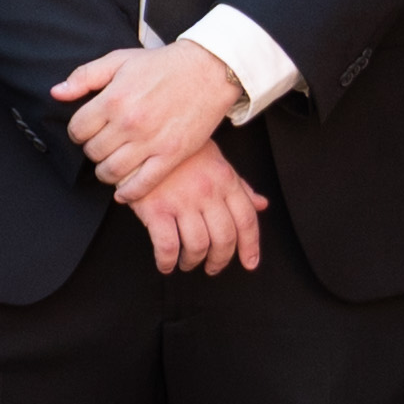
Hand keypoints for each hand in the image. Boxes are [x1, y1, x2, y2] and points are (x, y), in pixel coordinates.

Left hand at [53, 42, 245, 202]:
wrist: (208, 70)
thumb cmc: (163, 65)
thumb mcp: (119, 60)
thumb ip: (85, 76)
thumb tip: (57, 92)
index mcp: (113, 99)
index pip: (77, 130)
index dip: (78, 132)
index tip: (86, 131)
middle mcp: (129, 123)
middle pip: (93, 152)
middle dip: (93, 150)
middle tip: (102, 145)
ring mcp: (150, 141)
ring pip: (111, 171)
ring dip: (106, 172)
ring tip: (111, 164)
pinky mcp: (171, 155)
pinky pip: (141, 184)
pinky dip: (128, 192)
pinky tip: (123, 191)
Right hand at [128, 148, 270, 275]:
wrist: (142, 136)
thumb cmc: (178, 149)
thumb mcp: (215, 160)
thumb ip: (239, 185)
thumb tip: (261, 204)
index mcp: (225, 179)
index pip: (246, 219)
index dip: (250, 246)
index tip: (249, 262)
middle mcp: (207, 191)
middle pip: (224, 238)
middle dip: (220, 260)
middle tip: (212, 267)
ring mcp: (181, 201)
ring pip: (198, 246)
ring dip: (193, 261)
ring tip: (186, 263)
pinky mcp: (155, 209)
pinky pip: (167, 246)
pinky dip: (167, 261)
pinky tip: (165, 264)